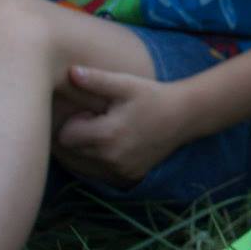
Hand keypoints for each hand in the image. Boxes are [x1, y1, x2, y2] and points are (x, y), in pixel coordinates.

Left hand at [54, 65, 184, 186]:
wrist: (185, 116)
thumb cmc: (152, 96)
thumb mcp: (125, 84)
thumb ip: (96, 80)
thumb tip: (71, 72)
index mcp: (107, 135)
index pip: (65, 137)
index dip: (74, 121)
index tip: (92, 112)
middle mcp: (111, 158)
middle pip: (73, 151)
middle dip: (80, 135)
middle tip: (101, 119)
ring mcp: (120, 171)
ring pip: (85, 163)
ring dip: (90, 148)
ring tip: (111, 130)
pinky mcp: (128, 177)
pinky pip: (102, 170)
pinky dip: (104, 158)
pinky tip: (120, 142)